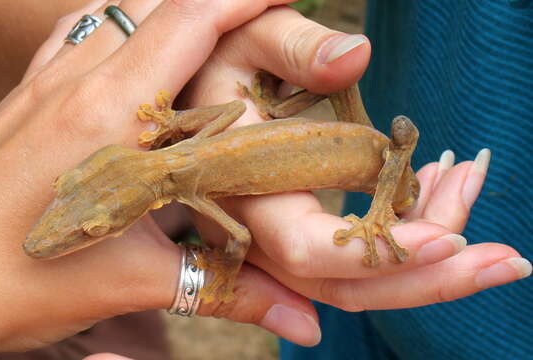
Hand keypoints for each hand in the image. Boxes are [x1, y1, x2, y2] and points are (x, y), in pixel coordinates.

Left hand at [0, 0, 323, 351]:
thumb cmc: (16, 285)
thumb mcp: (133, 283)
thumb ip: (227, 291)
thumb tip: (301, 319)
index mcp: (109, 117)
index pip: (189, 22)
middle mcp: (77, 83)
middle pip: (160, 3)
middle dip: (220, 2)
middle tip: (264, 20)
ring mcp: (48, 83)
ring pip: (120, 9)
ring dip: (173, 11)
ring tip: (216, 30)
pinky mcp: (31, 96)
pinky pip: (84, 33)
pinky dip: (126, 26)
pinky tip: (144, 50)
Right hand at [179, 5, 530, 322]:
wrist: (200, 85)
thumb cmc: (223, 60)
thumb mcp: (250, 42)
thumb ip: (294, 48)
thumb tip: (355, 55)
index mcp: (243, 187)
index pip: (308, 248)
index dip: (379, 252)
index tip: (451, 234)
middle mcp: (257, 231)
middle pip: (344, 285)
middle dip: (430, 279)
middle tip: (508, 260)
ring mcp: (275, 238)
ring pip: (353, 279)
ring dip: (428, 258)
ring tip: (471, 193)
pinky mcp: (295, 230)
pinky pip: (352, 255)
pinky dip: (404, 235)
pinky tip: (439, 194)